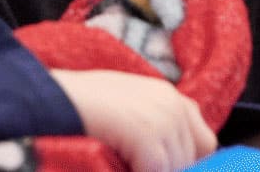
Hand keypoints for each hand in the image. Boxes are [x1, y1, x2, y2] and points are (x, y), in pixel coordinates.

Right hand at [54, 69, 216, 171]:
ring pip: (175, 168)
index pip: (204, 143)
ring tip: (124, 160)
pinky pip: (158, 171)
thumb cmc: (83, 106)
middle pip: (191, 161)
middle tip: (134, 161)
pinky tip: (118, 162)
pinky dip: (137, 171)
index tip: (158, 163)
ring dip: (153, 170)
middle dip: (167, 167)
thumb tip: (170, 161)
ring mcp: (163, 119)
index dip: (183, 160)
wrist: (55, 98)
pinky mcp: (148, 135)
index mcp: (170, 96)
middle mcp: (173, 104)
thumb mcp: (129, 108)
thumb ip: (156, 126)